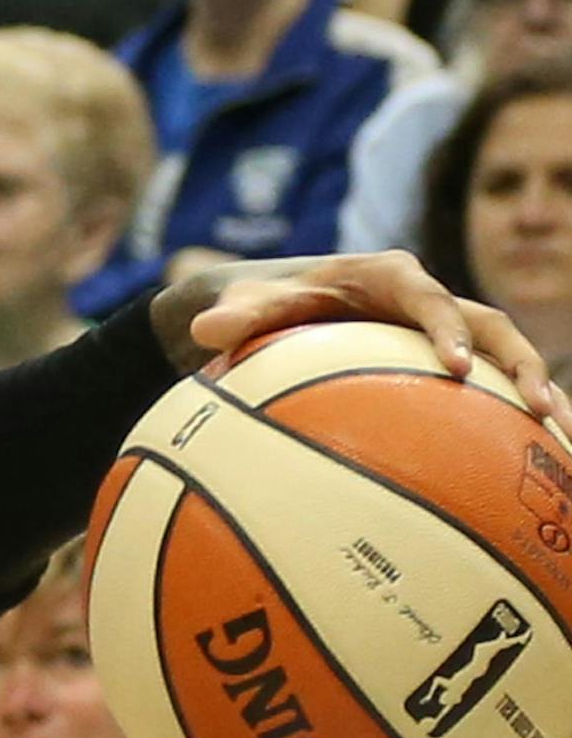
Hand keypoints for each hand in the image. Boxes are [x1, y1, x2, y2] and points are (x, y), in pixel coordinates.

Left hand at [153, 250, 571, 426]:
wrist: (281, 301)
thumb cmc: (266, 301)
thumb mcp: (250, 305)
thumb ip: (234, 315)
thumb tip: (201, 330)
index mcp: (389, 277)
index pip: (427, 300)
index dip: (447, 329)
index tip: (457, 366)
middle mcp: (427, 298)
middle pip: (491, 325)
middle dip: (520, 364)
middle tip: (540, 409)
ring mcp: (445, 329)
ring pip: (507, 353)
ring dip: (539, 390)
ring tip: (563, 438)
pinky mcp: (448, 358)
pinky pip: (492, 385)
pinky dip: (516, 416)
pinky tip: (542, 461)